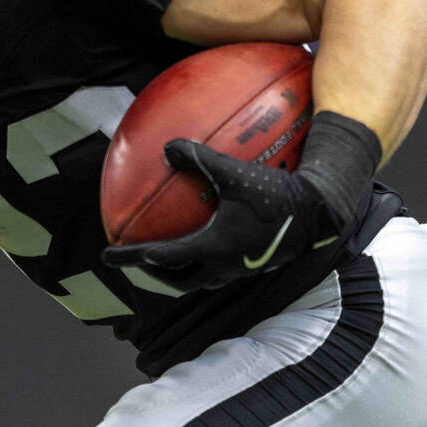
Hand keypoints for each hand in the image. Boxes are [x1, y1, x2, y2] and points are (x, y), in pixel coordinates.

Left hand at [101, 139, 339, 291]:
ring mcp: (241, 269)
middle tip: (136, 261)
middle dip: (153, 274)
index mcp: (211, 249)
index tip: (106, 256)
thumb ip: (199, 158)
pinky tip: (209, 236)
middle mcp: (223, 267)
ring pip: (200, 279)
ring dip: (179, 270)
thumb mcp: (234, 172)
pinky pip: (220, 267)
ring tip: (167, 257)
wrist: (321, 212)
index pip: (160, 257)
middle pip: (178, 280)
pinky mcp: (255, 263)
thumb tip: (167, 147)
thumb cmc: (277, 193)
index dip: (130, 257)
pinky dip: (203, 259)